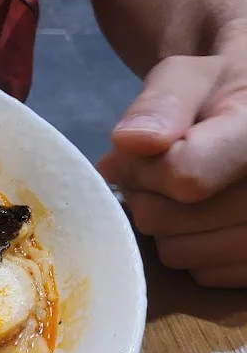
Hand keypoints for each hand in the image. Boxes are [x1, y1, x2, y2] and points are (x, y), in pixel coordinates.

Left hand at [99, 41, 246, 286]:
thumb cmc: (220, 93)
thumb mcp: (190, 77)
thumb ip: (162, 102)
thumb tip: (132, 141)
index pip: (183, 175)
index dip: (145, 165)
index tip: (145, 146)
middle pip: (170, 220)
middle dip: (148, 195)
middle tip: (158, 170)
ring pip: (180, 253)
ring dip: (165, 226)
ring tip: (183, 193)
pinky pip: (204, 274)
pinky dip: (192, 250)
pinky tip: (206, 219)